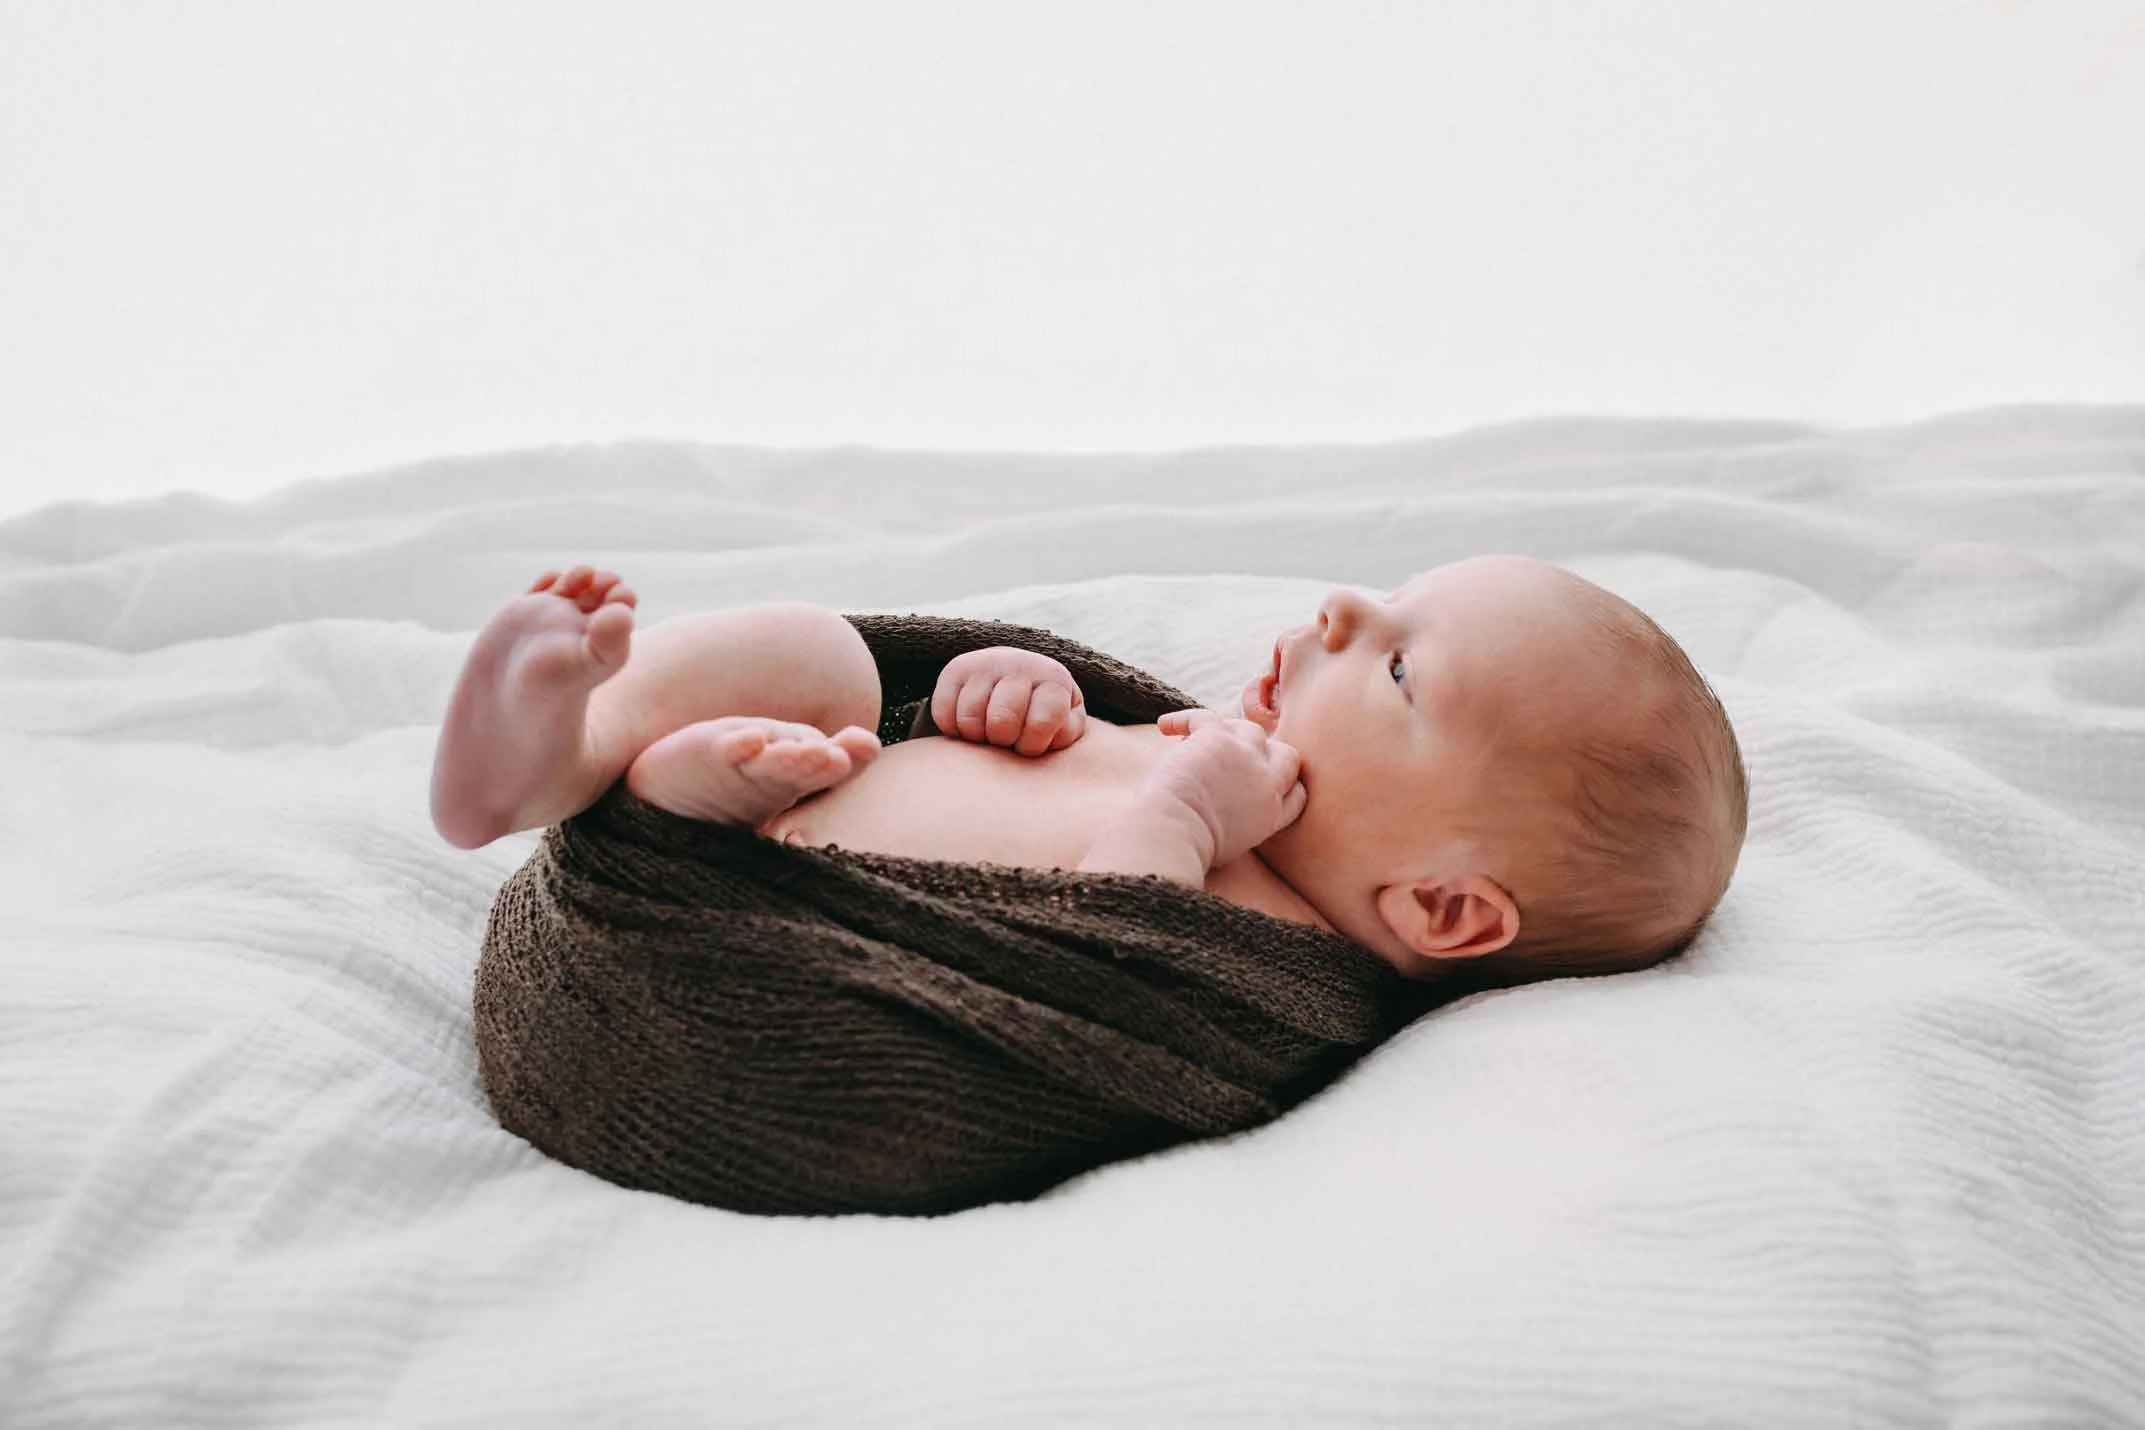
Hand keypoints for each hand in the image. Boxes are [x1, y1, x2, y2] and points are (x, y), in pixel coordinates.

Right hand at [930, 647, 1087, 755]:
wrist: (1018, 678)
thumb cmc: (1043, 715)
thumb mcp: (1064, 724)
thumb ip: (1065, 732)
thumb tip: (1050, 734)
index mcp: (1053, 678)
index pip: (1041, 723)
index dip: (1032, 745)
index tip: (1031, 742)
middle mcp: (1019, 663)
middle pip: (1001, 722)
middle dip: (1003, 741)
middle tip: (1007, 737)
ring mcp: (985, 662)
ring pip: (969, 720)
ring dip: (977, 737)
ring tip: (989, 731)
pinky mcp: (955, 669)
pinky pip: (943, 714)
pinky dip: (953, 729)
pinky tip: (970, 723)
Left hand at [1141, 708, 1307, 867]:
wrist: (1176, 832)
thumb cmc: (1193, 848)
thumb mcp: (1234, 847)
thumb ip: (1244, 827)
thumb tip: (1228, 820)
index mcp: (1271, 815)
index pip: (1297, 793)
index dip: (1285, 784)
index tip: (1266, 781)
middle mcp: (1267, 783)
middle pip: (1288, 756)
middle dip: (1270, 753)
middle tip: (1242, 755)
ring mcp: (1246, 756)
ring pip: (1253, 730)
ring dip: (1231, 734)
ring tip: (1204, 741)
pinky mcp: (1218, 736)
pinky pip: (1202, 716)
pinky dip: (1182, 720)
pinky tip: (1165, 726)